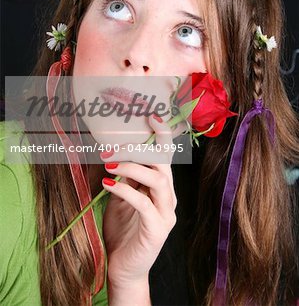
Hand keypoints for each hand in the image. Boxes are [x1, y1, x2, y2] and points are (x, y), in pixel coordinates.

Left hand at [100, 114, 177, 288]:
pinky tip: (108, 184)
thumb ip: (126, 177)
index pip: (165, 157)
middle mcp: (168, 196)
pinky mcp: (157, 228)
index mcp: (161, 187)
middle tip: (113, 145)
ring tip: (109, 163)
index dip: (161, 136)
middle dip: (141, 149)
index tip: (151, 116)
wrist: (125, 266)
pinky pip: (144, 203)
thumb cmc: (124, 230)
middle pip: (164, 163)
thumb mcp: (123, 197)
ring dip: (132, 167)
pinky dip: (125, 190)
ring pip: (158, 179)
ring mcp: (165, 212)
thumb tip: (116, 151)